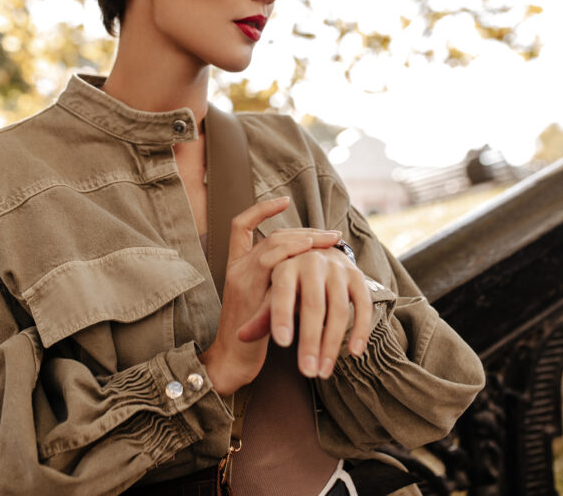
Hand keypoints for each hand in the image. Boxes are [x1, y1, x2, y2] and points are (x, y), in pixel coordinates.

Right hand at [198, 197, 340, 395]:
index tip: (283, 200)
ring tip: (328, 241)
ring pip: (273, 244)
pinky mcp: (248, 291)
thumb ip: (275, 285)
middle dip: (304, 231)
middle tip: (331, 234)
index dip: (261, 210)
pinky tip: (312, 253)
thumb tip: (304, 273)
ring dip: (305, 240)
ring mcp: (241, 278)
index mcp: (236, 267)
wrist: (231, 362)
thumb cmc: (250, 339)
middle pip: (270, 234)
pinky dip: (293, 252)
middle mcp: (237, 268)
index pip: (242, 226)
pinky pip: (272, 263)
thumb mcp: (262, 305)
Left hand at [236, 244, 372, 379]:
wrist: (321, 254)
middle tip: (306, 371)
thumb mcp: (273, 294)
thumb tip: (241, 337)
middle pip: (313, 305)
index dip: (282, 315)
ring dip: (332, 344)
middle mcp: (313, 263)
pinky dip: (361, 329)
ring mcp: (338, 269)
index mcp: (286, 266)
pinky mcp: (358, 277)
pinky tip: (354, 352)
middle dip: (310, 340)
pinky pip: (363, 305)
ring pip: (339, 309)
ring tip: (323, 372)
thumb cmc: (292, 283)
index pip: (282, 292)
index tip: (282, 343)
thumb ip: (261, 316)